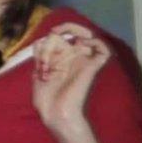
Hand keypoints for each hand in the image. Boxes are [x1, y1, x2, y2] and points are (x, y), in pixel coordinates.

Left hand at [31, 23, 110, 140]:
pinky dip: (98, 42)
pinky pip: (104, 51)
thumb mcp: (37, 76)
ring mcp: (83, 62)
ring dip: (82, 32)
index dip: (55, 32)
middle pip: (76, 33)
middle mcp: (72, 58)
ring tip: (74, 36)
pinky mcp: (92, 68)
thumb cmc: (46, 100)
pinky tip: (86, 42)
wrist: (56, 114)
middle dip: (68, 28)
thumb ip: (39, 59)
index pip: (61, 38)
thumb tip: (38, 42)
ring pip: (91, 38)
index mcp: (59, 60)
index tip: (48, 34)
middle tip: (58, 31)